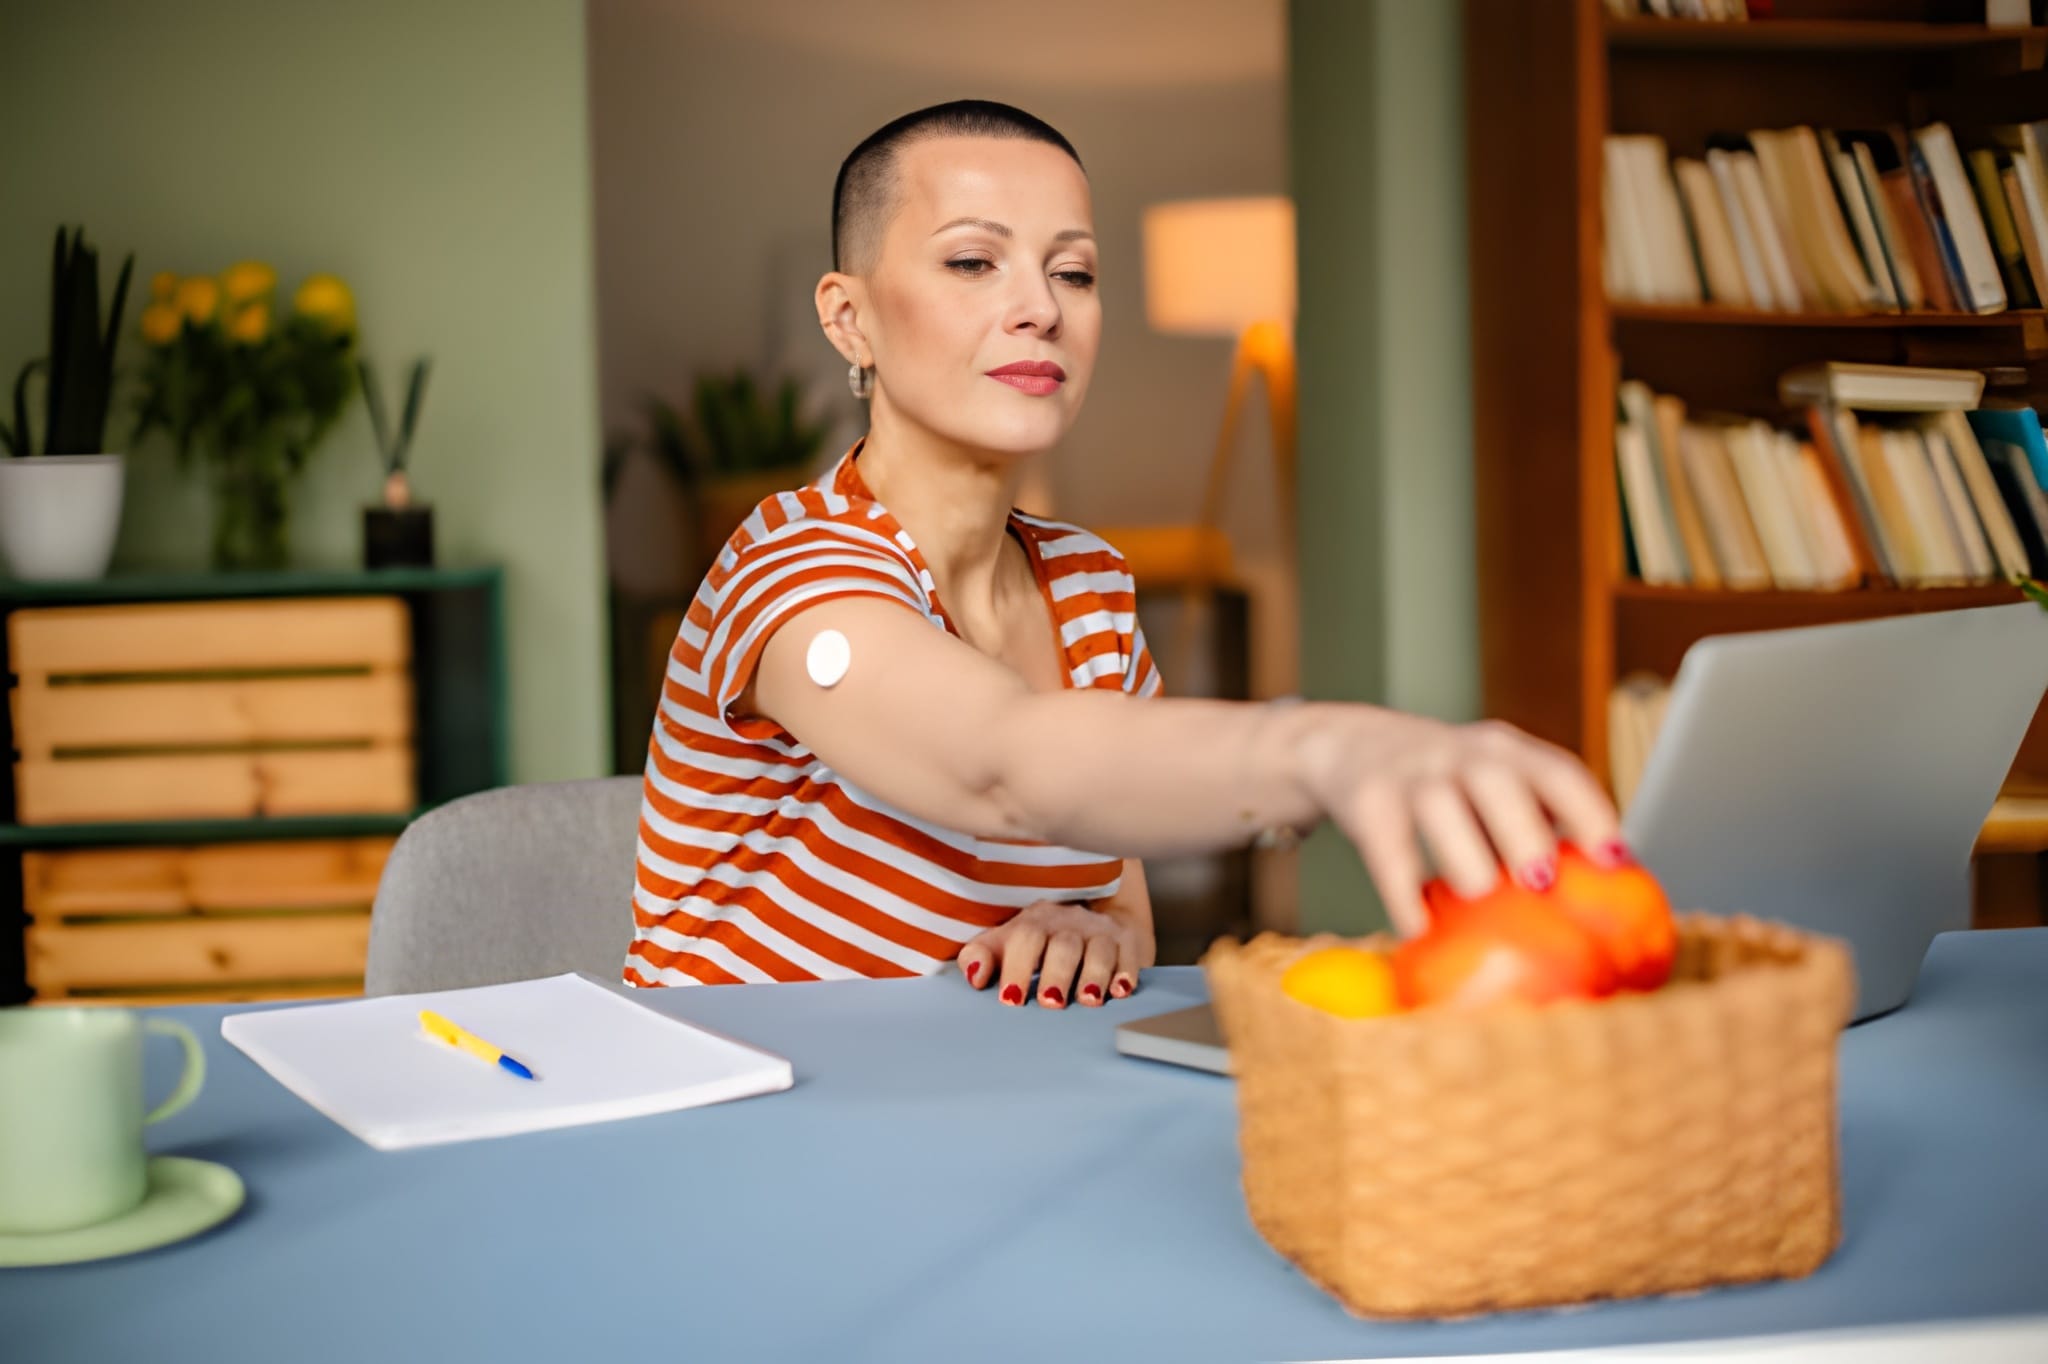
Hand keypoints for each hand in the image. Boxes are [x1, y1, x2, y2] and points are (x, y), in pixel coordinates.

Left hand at [957, 898, 1154, 1008]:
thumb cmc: (1038, 943)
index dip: (1017, 968)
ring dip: (1094, 975)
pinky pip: (1129, 954)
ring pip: (1099, 949)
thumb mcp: (1005, 944)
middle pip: (1064, 945)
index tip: (1011, 999)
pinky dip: (1127, 972)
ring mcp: (1099, 931)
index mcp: (1034, 922)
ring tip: (1089, 1000)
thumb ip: (981, 956)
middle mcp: (1068, 922)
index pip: (1024, 939)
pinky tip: (1121, 991)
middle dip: (1057, 974)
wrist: (1087, 922)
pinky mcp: (1126, 941)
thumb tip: (975, 976)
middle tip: (1051, 1002)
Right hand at [1295, 712, 1622, 938]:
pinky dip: (1403, 895)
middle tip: (1541, 882)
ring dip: (1465, 858)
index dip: (1589, 813)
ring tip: (1478, 896)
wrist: (1352, 746)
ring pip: (1439, 808)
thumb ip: (1537, 821)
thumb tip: (1603, 894)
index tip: (1613, 860)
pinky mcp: (1367, 803)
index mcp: (1507, 752)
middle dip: (1523, 833)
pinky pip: (1387, 851)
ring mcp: (1411, 776)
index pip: (1556, 772)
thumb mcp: (1494, 782)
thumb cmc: (1447, 782)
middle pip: (1496, 781)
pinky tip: (1420, 927)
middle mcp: (1461, 755)